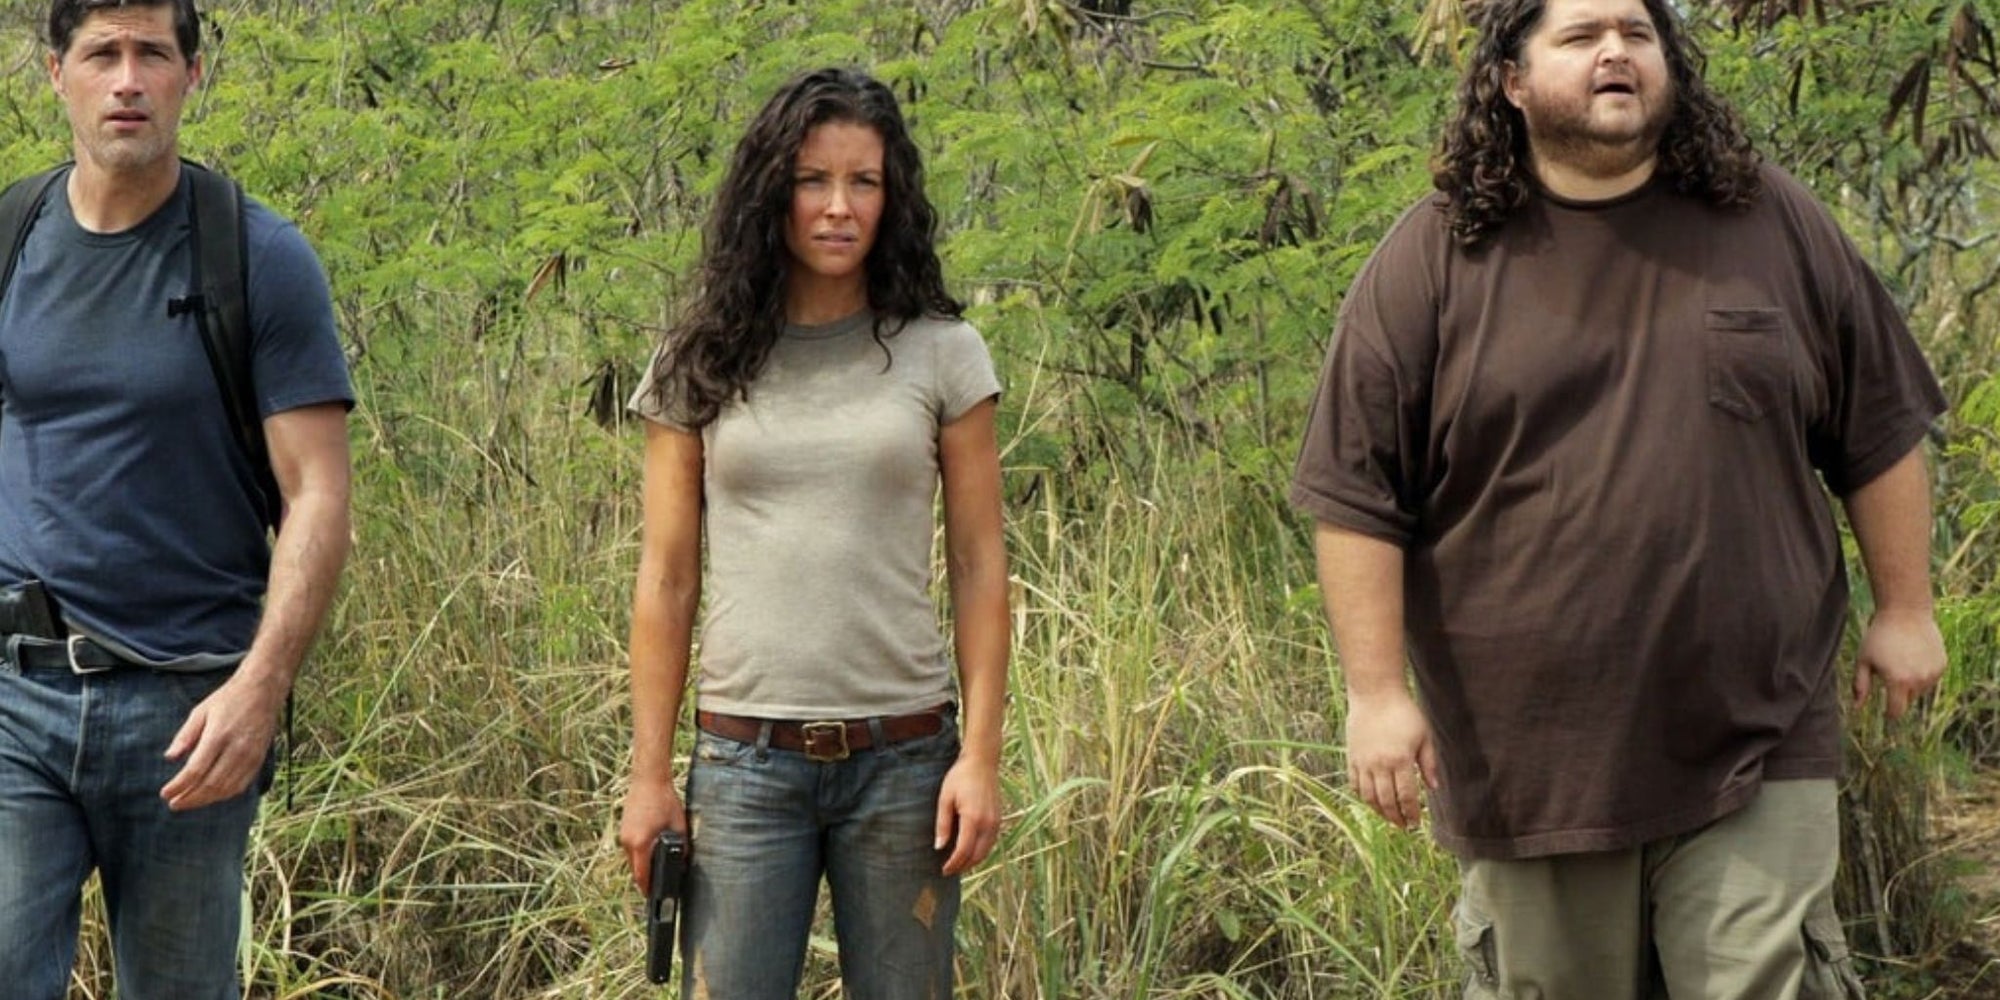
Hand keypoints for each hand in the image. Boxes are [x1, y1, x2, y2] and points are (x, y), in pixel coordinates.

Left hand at [161, 671, 286, 811]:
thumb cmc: (229, 699)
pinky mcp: (259, 760)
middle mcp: (236, 749)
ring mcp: (250, 756)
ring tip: (188, 802)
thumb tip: (170, 758)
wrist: (263, 690)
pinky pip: (241, 785)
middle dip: (190, 798)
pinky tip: (211, 796)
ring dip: (205, 800)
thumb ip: (185, 736)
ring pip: (226, 789)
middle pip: (210, 784)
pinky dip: (224, 795)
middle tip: (174, 803)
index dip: (179, 785)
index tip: (165, 793)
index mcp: (218, 735)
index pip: (196, 770)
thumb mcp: (200, 711)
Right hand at [620, 779, 686, 895]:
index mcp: (640, 843)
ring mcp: (623, 835)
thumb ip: (681, 846)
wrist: (648, 779)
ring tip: (655, 869)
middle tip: (658, 886)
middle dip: (645, 878)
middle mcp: (628, 841)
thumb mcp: (679, 826)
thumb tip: (684, 862)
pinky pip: (631, 848)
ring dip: (642, 865)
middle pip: (635, 869)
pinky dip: (639, 853)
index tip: (654, 896)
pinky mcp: (624, 828)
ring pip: (632, 858)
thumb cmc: (665, 800)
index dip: (647, 888)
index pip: (641, 874)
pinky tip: (650, 851)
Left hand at [934, 755, 1000, 875]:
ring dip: (972, 861)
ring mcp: (996, 822)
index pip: (963, 851)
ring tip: (958, 864)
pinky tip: (969, 851)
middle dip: (963, 866)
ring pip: (986, 852)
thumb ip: (943, 824)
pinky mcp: (999, 820)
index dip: (953, 864)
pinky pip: (990, 843)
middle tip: (949, 871)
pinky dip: (980, 852)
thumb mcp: (945, 798)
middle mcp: (988, 823)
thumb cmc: (960, 777)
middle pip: (977, 856)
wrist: (982, 762)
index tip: (943, 870)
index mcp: (973, 818)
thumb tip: (939, 847)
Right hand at [1345, 689, 1439, 829]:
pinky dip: (1362, 796)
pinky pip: (1354, 784)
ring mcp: (1363, 762)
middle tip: (1403, 826)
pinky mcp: (1352, 757)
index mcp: (1400, 760)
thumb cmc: (1404, 713)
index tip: (1416, 823)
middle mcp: (1379, 765)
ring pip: (1369, 797)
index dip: (1412, 813)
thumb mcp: (1424, 736)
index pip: (1406, 796)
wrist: (1375, 694)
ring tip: (1388, 817)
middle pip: (1386, 801)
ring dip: (1379, 811)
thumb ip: (1429, 763)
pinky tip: (1371, 800)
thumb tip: (1434, 787)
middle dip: (1396, 818)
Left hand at [1854, 608, 1946, 719]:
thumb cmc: (1879, 636)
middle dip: (1898, 693)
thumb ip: (1860, 686)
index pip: (1896, 711)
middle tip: (1889, 671)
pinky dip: (1923, 673)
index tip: (1886, 712)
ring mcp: (1933, 673)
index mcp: (1897, 682)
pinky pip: (1931, 677)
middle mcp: (1918, 680)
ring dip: (1912, 683)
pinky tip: (1914, 655)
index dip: (1890, 714)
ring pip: (1921, 689)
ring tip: (1901, 660)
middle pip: (1908, 700)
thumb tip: (1856, 708)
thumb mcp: (1864, 660)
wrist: (1905, 612)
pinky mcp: (1942, 664)